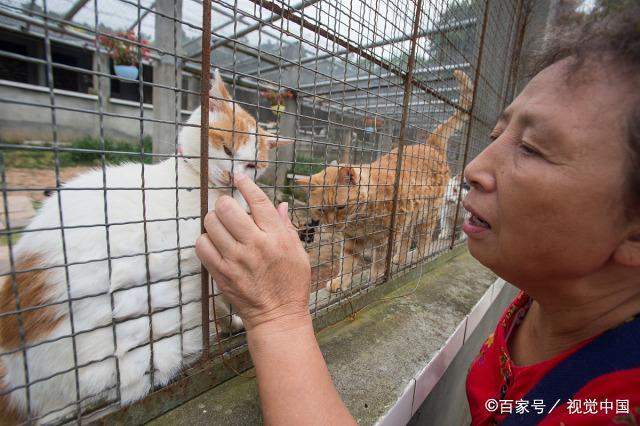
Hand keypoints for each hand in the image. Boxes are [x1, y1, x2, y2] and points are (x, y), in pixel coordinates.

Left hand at [195, 173, 311, 331]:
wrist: (277, 315)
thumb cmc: (291, 284)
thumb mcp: (299, 252)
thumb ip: (286, 227)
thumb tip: (280, 204)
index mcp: (277, 238)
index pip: (257, 201)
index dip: (246, 185)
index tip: (239, 178)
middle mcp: (255, 246)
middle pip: (227, 208)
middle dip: (226, 203)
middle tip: (229, 209)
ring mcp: (235, 260)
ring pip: (211, 224)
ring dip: (214, 220)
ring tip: (221, 226)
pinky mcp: (221, 273)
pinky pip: (202, 246)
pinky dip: (205, 240)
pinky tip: (214, 243)